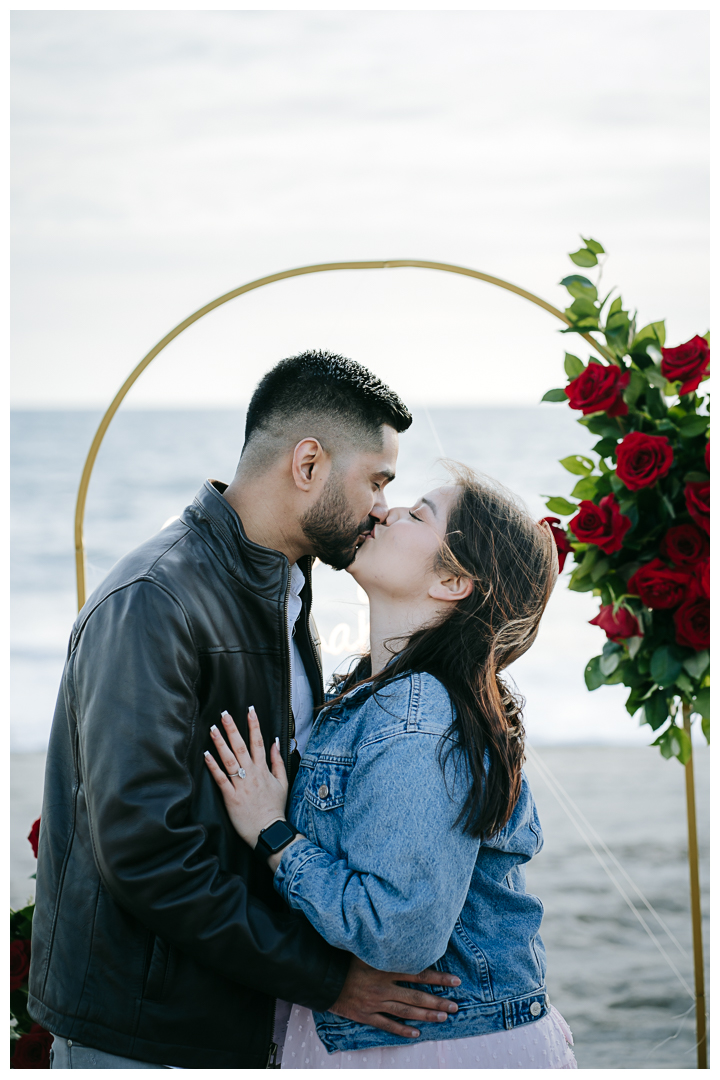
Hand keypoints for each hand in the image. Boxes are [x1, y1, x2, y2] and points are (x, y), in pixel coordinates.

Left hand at [204, 707, 287, 848]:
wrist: (270, 831)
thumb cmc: (275, 808)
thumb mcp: (283, 783)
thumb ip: (278, 762)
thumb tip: (276, 742)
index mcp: (264, 770)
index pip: (258, 743)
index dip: (254, 725)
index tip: (249, 710)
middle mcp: (252, 774)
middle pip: (241, 747)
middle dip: (233, 729)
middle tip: (224, 714)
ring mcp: (241, 785)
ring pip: (229, 760)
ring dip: (221, 743)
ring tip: (212, 729)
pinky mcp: (231, 797)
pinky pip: (221, 779)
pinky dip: (214, 766)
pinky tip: (206, 755)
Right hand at [330, 955, 460, 1038]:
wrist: (320, 976)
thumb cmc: (343, 957)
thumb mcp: (365, 947)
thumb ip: (386, 947)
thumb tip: (407, 939)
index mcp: (385, 968)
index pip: (418, 974)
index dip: (438, 978)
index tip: (455, 981)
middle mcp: (383, 987)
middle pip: (416, 996)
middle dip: (438, 1001)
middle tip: (456, 1006)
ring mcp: (375, 1003)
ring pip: (406, 1011)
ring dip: (426, 1015)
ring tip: (443, 1017)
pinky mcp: (365, 1015)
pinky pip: (387, 1025)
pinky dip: (402, 1030)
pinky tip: (416, 1033)